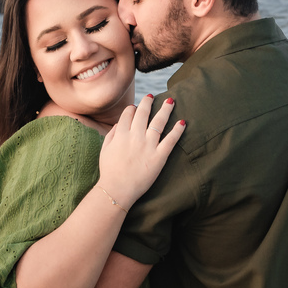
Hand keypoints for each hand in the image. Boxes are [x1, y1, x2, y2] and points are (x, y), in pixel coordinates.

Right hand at [97, 94, 185, 208]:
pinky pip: (170, 140)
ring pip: (159, 122)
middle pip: (143, 113)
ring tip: (171, 101)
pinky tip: (183, 122)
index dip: (132, 108)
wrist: (117, 190)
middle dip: (148, 102)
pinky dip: (177, 130)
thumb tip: (120, 123)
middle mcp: (135, 136)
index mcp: (121, 134)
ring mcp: (148, 146)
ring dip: (166, 109)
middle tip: (152, 96)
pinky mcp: (159, 157)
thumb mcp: (105, 149)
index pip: (128, 114)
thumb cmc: (109, 171)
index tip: (136, 107)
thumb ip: (112, 134)